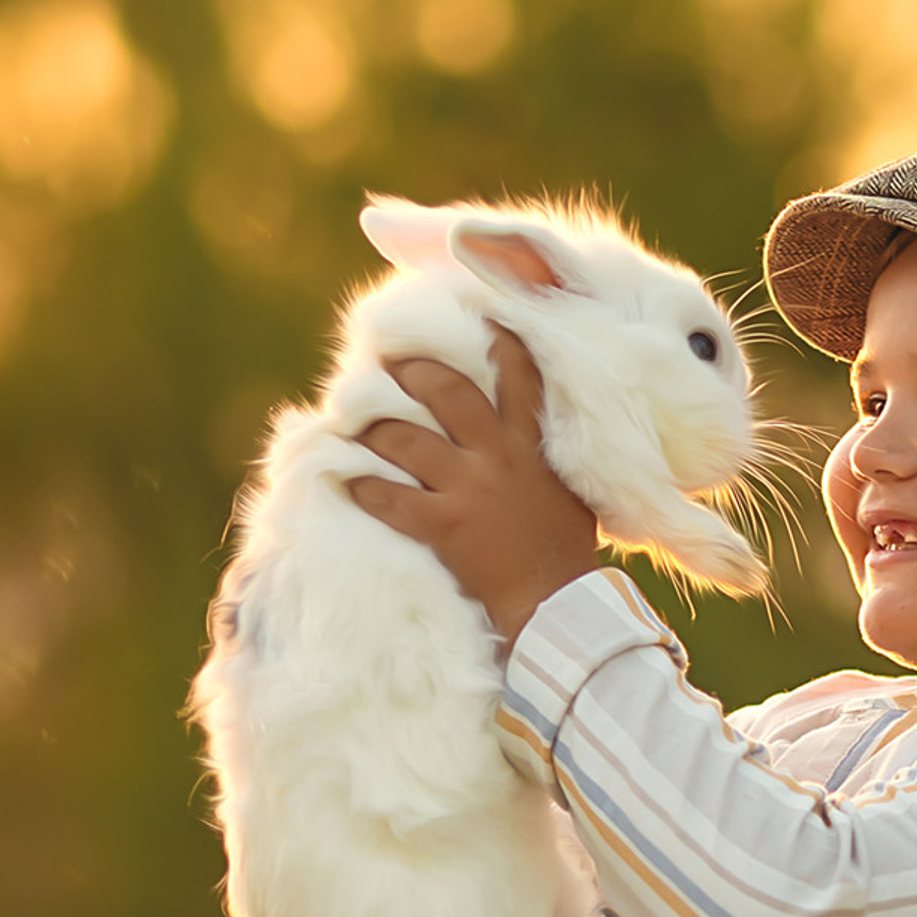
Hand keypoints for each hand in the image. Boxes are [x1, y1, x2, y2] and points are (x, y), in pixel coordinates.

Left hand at [348, 329, 599, 646]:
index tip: (471, 314)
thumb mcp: (569, 490)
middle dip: (413, 371)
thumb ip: (546, 456)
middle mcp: (499, 456)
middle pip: (447, 391)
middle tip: (390, 362)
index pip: (518, 373)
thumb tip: (531, 433)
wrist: (558, 602)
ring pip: (407, 440)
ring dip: (375, 428)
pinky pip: (390, 498)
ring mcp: (469, 490)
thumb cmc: (567, 550)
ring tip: (354, 420)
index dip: (494, 338)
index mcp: (531, 444)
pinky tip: (347, 481)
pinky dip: (364, 488)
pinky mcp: (443, 526)